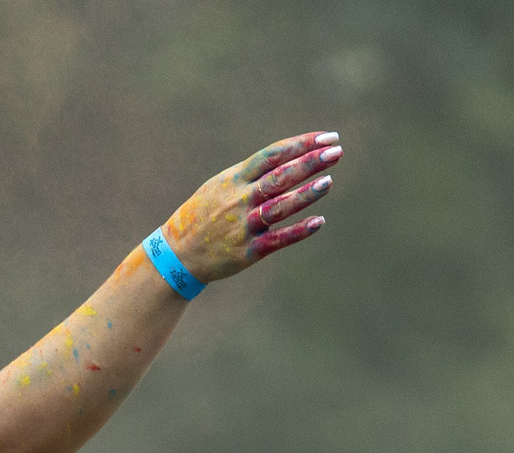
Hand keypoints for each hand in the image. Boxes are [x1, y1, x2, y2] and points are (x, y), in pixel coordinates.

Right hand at [160, 131, 341, 286]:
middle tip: (336, 151)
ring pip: (279, 207)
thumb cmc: (203, 215)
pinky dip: (298, 231)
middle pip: (279, 177)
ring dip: (305, 194)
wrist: (177, 254)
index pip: (273, 155)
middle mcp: (240, 199)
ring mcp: (244, 225)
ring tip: (329, 181)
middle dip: (308, 163)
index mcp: (234, 179)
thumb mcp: (221, 186)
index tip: (327, 138)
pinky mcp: (248, 251)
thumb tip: (288, 159)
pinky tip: (319, 222)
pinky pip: (278, 239)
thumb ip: (252, 175)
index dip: (301, 144)